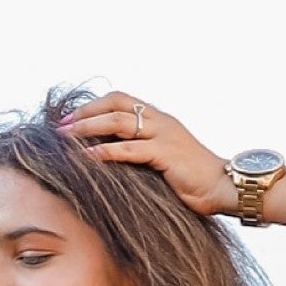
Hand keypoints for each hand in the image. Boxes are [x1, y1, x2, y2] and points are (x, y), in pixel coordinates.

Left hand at [67, 90, 232, 217]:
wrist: (223, 186)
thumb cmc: (192, 178)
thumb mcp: (164, 157)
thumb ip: (141, 149)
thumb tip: (108, 153)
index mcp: (159, 117)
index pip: (120, 99)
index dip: (93, 106)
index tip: (70, 119)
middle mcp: (160, 120)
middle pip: (115, 104)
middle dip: (85, 113)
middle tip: (61, 127)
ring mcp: (164, 134)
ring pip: (118, 122)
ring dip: (88, 128)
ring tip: (66, 138)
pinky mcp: (166, 153)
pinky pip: (129, 149)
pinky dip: (104, 151)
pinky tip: (86, 157)